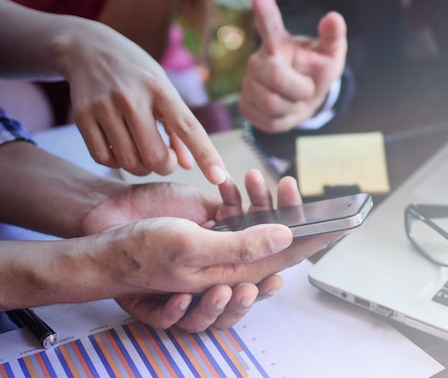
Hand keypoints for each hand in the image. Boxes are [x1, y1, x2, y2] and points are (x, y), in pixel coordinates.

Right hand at [63, 21, 225, 181]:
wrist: (87, 48)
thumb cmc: (136, 73)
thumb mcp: (163, 89)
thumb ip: (177, 128)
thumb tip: (188, 165)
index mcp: (160, 88)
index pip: (188, 127)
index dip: (206, 155)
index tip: (219, 177)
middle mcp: (132, 97)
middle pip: (155, 156)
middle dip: (165, 167)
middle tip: (165, 158)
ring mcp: (104, 107)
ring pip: (129, 162)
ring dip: (141, 167)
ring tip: (142, 152)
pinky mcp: (82, 116)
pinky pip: (104, 159)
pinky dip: (116, 163)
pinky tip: (121, 149)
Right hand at [82, 169, 335, 331]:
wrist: (105, 243)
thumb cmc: (143, 253)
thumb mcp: (193, 251)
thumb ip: (243, 246)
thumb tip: (287, 237)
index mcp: (236, 270)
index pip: (287, 255)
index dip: (314, 239)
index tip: (342, 222)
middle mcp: (234, 257)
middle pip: (278, 235)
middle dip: (287, 208)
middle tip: (288, 184)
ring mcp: (222, 239)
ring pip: (260, 219)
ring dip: (263, 197)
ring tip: (262, 178)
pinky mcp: (209, 223)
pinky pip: (237, 208)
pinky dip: (242, 194)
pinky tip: (239, 184)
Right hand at [239, 0, 346, 132]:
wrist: (305, 99)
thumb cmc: (316, 71)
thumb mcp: (330, 55)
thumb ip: (332, 37)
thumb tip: (334, 17)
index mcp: (278, 43)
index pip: (269, 25)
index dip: (265, 11)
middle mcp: (257, 60)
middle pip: (274, 76)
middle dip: (299, 88)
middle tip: (307, 88)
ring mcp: (248, 83)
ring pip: (272, 103)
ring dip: (293, 106)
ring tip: (295, 98)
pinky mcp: (245, 105)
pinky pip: (269, 121)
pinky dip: (286, 121)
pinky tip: (286, 110)